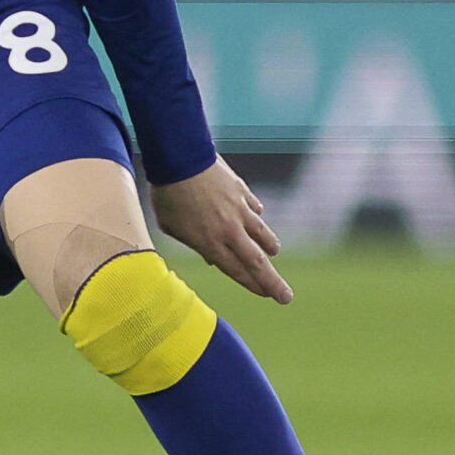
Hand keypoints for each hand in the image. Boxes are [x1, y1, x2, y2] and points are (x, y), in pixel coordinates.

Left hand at [151, 157, 292, 305]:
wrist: (180, 157)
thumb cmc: (168, 194)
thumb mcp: (171, 226)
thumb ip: (193, 243)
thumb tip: (211, 257)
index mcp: (210, 242)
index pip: (237, 271)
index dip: (252, 285)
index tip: (266, 296)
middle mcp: (229, 230)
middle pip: (256, 262)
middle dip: (273, 282)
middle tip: (286, 297)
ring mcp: (239, 209)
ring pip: (262, 234)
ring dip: (270, 247)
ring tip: (274, 253)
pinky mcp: (242, 191)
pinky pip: (254, 208)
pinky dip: (256, 217)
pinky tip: (257, 218)